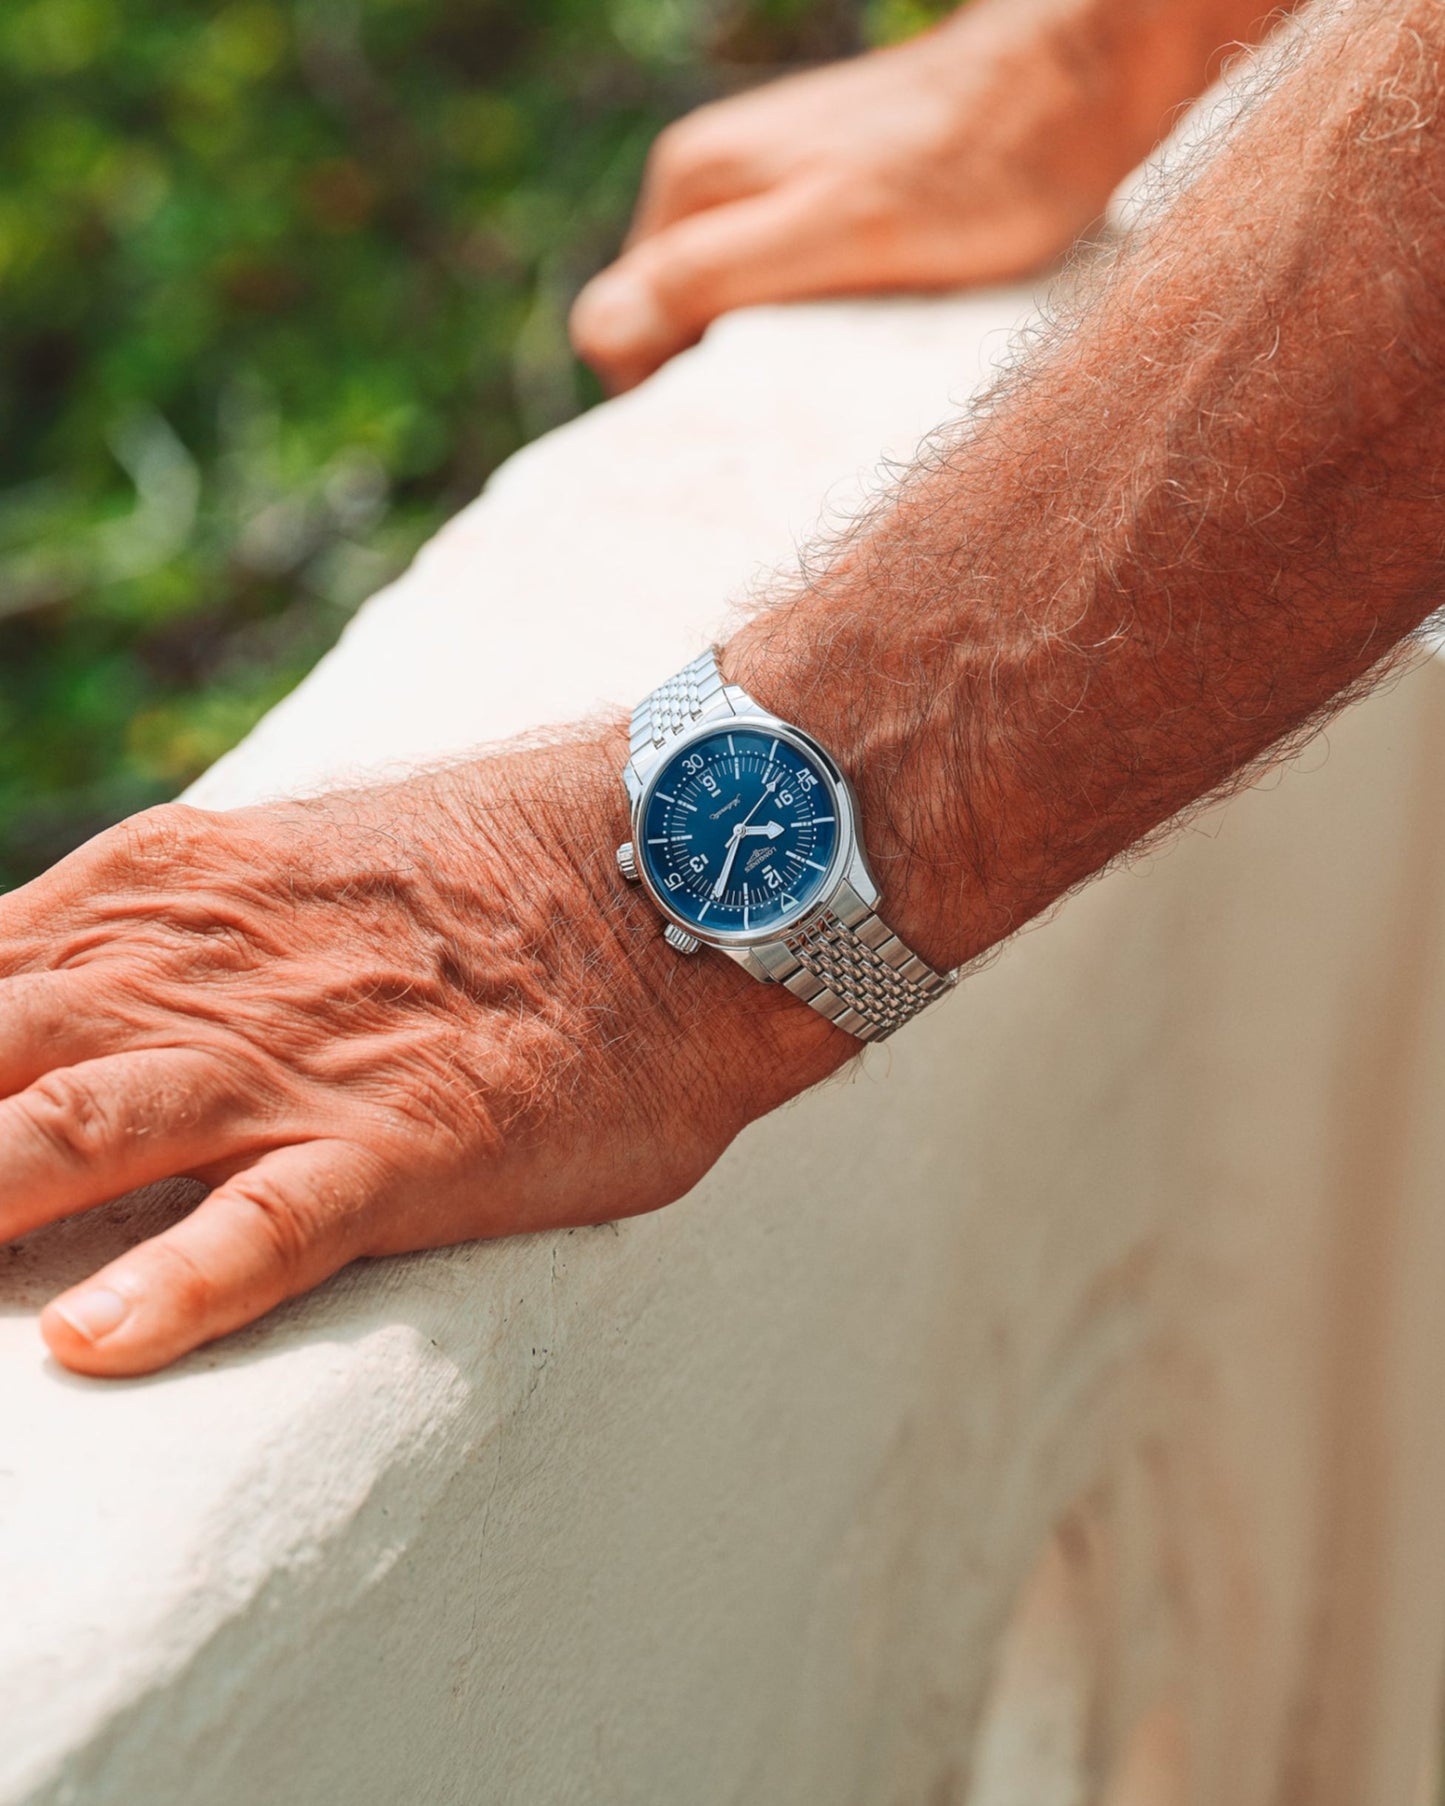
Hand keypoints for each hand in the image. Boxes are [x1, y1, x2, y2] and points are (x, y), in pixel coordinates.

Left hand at [0, 732, 846, 1375]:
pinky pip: (262, 1224)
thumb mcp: (262, 878)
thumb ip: (133, 944)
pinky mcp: (398, 1141)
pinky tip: (97, 1344)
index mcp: (130, 900)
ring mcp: (283, 1058)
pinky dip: (172, 1285)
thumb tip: (29, 1023)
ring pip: (59, 1140)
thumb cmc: (470, 885)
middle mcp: (174, 974)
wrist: (661, 863)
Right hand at [571, 0, 1161, 391]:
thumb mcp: (840, 232)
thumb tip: (602, 335)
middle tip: (793, 424)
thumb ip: (713, 276)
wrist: (1079, 86)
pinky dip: (810, 333)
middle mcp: (710, 182)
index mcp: (692, 189)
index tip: (734, 439)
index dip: (665, 400)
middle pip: (668, 325)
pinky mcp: (819, 203)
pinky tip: (862, 348)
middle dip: (715, 385)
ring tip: (838, 384)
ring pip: (727, 313)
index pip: (617, 330)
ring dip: (768, 363)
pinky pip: (781, 292)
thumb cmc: (976, 167)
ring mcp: (765, 188)